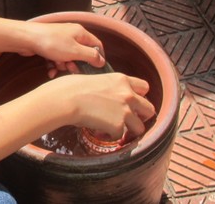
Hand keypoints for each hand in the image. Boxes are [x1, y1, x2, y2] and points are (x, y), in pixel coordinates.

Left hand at [18, 22, 104, 77]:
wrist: (26, 38)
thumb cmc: (51, 42)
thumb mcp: (75, 51)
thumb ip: (91, 56)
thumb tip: (102, 61)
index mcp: (81, 33)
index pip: (96, 45)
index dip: (98, 58)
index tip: (95, 69)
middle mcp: (71, 35)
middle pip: (81, 53)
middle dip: (76, 64)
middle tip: (71, 70)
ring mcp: (59, 40)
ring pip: (68, 57)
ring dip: (63, 66)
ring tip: (57, 67)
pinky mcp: (49, 46)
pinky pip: (57, 58)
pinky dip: (54, 65)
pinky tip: (50, 71)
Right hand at [40, 73, 156, 137]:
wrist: (65, 99)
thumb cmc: (70, 87)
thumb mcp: (94, 79)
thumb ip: (107, 87)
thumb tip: (105, 96)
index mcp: (121, 79)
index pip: (144, 87)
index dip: (139, 96)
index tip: (132, 102)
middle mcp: (128, 94)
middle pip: (149, 109)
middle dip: (140, 116)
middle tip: (128, 119)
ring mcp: (125, 111)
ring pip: (140, 127)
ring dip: (128, 130)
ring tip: (113, 129)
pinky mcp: (118, 126)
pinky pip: (119, 136)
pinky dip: (110, 136)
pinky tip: (99, 131)